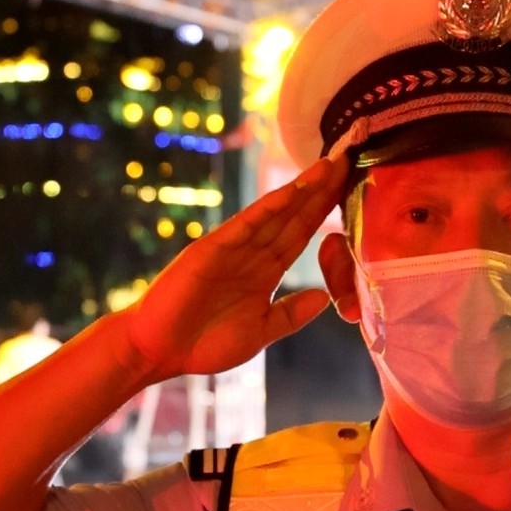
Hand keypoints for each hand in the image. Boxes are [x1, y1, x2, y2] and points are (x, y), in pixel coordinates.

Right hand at [122, 150, 348, 378]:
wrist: (159, 353)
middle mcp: (252, 253)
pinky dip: (268, 208)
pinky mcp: (211, 250)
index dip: (325, 210)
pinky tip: (291, 191)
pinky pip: (245, 225)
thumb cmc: (203, 345)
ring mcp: (232, 248)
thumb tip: (324, 298)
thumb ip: (290, 315)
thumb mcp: (260, 332)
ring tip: (328, 165)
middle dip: (321, 189)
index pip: (301, 233)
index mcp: (265, 271)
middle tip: (349, 158)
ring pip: (274, 213)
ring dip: (302, 189)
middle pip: (293, 215)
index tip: (351, 186)